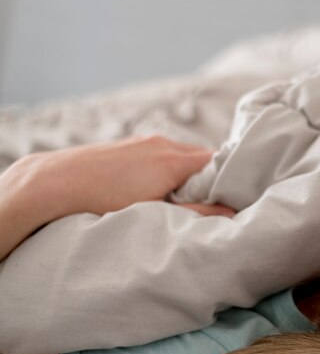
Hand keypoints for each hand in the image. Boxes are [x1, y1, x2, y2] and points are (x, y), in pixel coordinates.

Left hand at [13, 135, 231, 218]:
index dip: (227, 179)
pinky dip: (169, 167)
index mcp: (173, 160)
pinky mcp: (131, 143)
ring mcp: (145, 140)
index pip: (218, 162)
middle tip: (206, 203)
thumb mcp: (154, 212)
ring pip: (182, 154)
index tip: (229, 199)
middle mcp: (163, 143)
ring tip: (177, 198)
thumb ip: (196, 212)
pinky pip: (163, 152)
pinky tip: (154, 186)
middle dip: (208, 178)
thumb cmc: (103, 200)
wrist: (55, 182)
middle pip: (202, 157)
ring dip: (187, 173)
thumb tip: (230, 213)